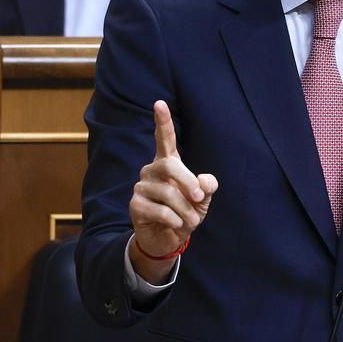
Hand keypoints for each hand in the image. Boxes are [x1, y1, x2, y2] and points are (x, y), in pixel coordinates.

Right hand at [128, 100, 218, 281]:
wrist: (168, 239)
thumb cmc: (186, 212)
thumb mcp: (203, 199)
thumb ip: (207, 187)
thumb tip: (205, 181)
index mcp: (168, 163)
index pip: (164, 139)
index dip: (162, 121)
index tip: (160, 103)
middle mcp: (151, 170)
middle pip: (170, 165)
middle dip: (189, 183)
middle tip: (200, 199)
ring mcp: (141, 187)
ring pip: (167, 192)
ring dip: (186, 210)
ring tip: (191, 220)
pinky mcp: (135, 205)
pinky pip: (161, 210)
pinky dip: (176, 220)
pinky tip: (177, 225)